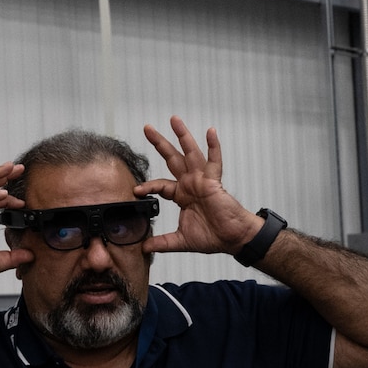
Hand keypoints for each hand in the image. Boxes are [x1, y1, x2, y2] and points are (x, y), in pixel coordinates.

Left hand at [136, 117, 263, 254]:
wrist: (232, 239)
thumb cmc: (212, 237)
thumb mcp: (180, 241)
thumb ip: (162, 242)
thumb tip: (143, 248)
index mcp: (182, 195)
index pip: (161, 185)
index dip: (148, 186)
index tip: (135, 191)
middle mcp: (191, 183)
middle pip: (172, 158)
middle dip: (160, 143)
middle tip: (147, 128)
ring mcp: (202, 180)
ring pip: (190, 153)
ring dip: (182, 136)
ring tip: (174, 119)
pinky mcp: (214, 181)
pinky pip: (214, 161)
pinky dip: (214, 146)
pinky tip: (210, 131)